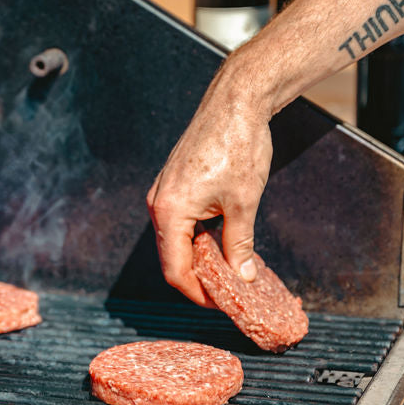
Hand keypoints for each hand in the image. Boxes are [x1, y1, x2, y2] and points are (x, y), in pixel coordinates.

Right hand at [146, 74, 272, 306]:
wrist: (236, 101)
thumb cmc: (238, 144)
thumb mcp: (244, 202)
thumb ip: (239, 243)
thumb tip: (243, 276)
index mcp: (170, 211)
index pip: (175, 270)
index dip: (197, 293)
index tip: (219, 303)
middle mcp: (159, 204)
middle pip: (172, 258)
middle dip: (198, 278)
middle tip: (227, 291)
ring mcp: (163, 193)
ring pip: (176, 241)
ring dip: (199, 259)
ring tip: (228, 270)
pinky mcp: (173, 185)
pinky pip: (179, 223)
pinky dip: (197, 239)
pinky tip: (221, 243)